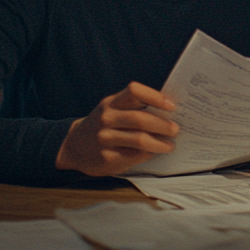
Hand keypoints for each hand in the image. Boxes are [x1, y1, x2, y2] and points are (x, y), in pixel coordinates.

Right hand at [55, 82, 178, 176]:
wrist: (74, 146)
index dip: (155, 97)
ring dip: (160, 143)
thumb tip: (168, 111)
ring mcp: (105, 138)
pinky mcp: (106, 157)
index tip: (171, 105)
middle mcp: (106, 118)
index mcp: (111, 103)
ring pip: (140, 139)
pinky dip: (148, 154)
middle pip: (140, 118)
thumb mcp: (112, 109)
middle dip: (162, 125)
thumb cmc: (102, 125)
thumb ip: (133, 108)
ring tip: (170, 144)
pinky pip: (134, 155)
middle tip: (175, 129)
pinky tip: (154, 153)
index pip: (134, 91)